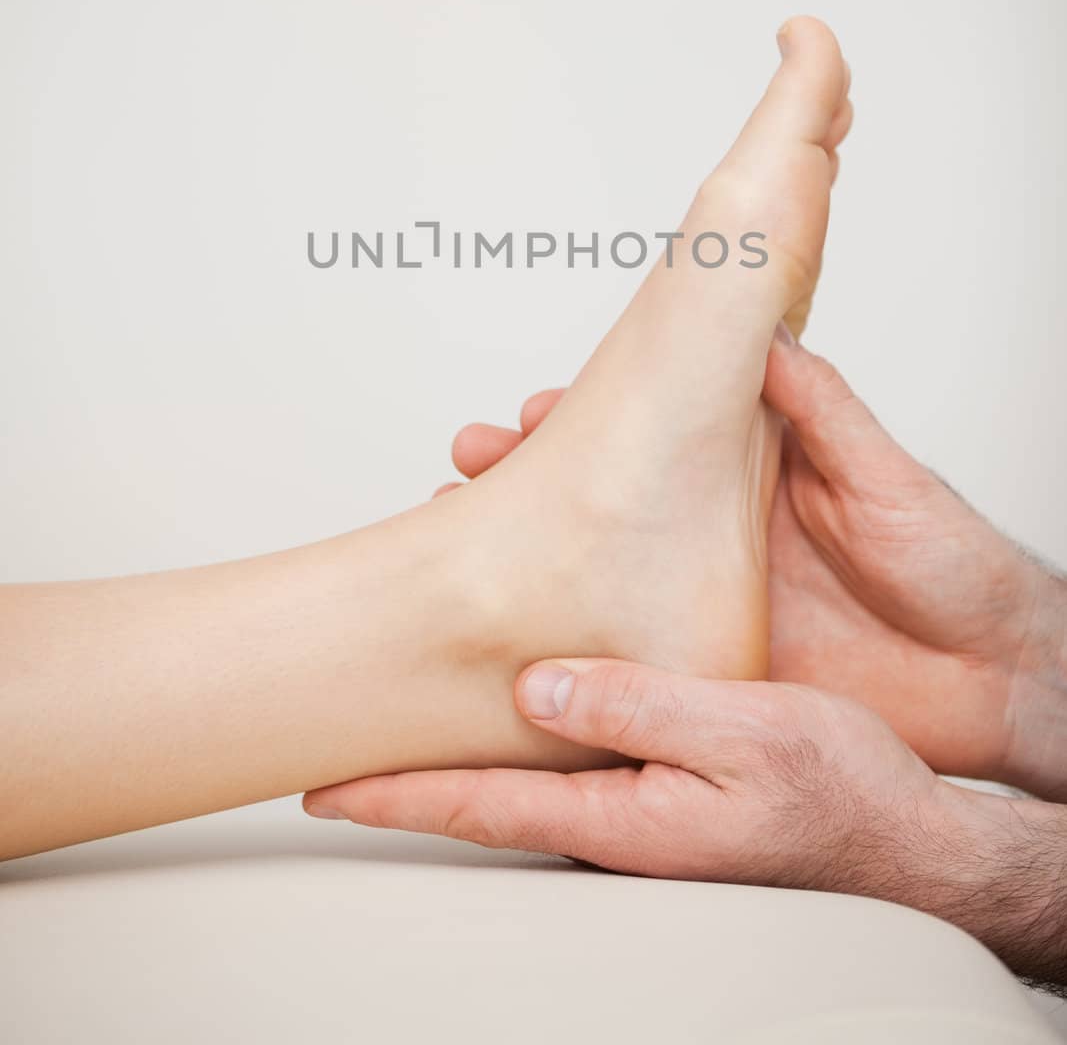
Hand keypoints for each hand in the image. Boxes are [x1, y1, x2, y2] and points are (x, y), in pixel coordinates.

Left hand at [306, 658, 1066, 990]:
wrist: (905, 834)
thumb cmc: (839, 796)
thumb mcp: (743, 736)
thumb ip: (636, 708)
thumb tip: (535, 686)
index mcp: (621, 814)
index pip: (478, 807)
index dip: (392, 795)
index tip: (319, 785)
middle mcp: (614, 813)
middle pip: (482, 789)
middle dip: (405, 763)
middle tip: (338, 729)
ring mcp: (636, 800)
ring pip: (520, 761)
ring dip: (456, 731)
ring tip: (403, 688)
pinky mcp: (661, 776)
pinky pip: (567, 745)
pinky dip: (517, 714)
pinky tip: (512, 682)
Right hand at [435, 339, 1066, 798]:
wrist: (994, 681)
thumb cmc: (955, 571)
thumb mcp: (887, 480)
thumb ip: (823, 411)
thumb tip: (768, 333)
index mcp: (756, 472)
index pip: (653, 432)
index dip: (590, 420)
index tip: (532, 412)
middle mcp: (719, 531)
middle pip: (610, 498)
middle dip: (532, 479)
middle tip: (468, 468)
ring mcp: (712, 597)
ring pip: (605, 569)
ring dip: (539, 552)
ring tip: (470, 537)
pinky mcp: (719, 660)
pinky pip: (634, 645)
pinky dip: (575, 637)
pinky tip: (527, 630)